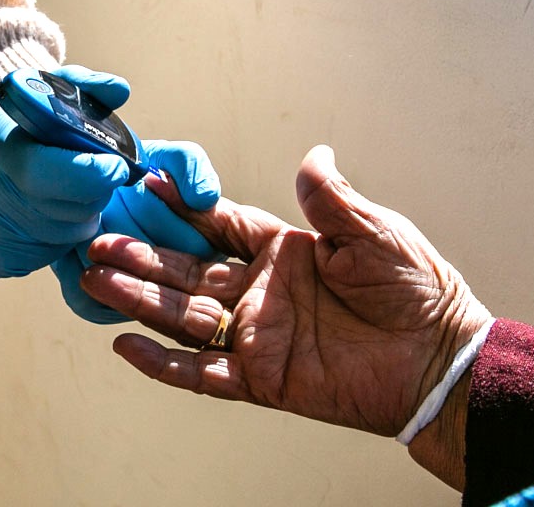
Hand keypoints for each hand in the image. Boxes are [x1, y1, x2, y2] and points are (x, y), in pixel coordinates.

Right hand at [0, 65, 135, 277]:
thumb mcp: (21, 95)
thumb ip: (76, 87)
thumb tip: (121, 90)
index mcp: (2, 149)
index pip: (59, 174)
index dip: (94, 173)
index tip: (116, 165)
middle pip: (79, 205)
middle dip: (95, 187)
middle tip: (84, 169)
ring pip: (75, 231)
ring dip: (80, 209)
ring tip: (57, 187)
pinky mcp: (1, 264)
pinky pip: (55, 252)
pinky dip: (58, 231)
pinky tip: (38, 210)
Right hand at [80, 144, 492, 436]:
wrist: (439, 359)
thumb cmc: (417, 291)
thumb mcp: (374, 231)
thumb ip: (331, 199)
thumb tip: (314, 154)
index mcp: (287, 252)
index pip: (221, 223)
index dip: (182, 206)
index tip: (144, 183)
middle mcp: (264, 292)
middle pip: (188, 269)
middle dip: (142, 253)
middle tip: (97, 239)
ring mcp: (259, 336)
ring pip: (184, 315)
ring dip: (139, 297)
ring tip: (94, 278)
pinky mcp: (264, 378)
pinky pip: (203, 372)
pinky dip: (163, 363)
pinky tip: (127, 345)